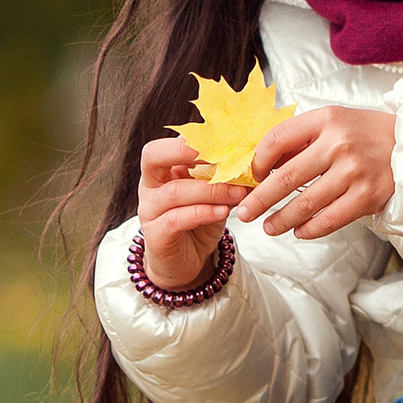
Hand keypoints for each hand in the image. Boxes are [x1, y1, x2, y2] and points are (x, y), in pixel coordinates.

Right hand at [135, 136, 241, 291]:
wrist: (187, 263)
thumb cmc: (200, 221)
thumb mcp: (213, 194)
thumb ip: (224, 176)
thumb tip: (253, 160)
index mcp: (161, 169)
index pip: (166, 143)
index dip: (192, 139)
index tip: (225, 140)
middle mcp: (150, 186)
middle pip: (153, 156)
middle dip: (186, 151)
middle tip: (222, 156)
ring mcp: (149, 211)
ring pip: (174, 191)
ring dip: (210, 190)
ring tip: (239, 192)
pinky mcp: (155, 236)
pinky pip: (176, 219)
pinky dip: (202, 212)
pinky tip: (223, 212)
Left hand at [236, 102, 396, 241]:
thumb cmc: (366, 134)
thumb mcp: (334, 122)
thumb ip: (301, 139)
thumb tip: (263, 166)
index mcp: (326, 119)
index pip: (278, 139)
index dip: (259, 161)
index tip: (254, 176)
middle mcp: (339, 144)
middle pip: (287, 176)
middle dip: (260, 199)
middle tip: (245, 213)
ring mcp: (354, 172)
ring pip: (305, 204)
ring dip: (281, 219)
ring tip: (268, 227)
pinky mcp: (367, 197)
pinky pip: (329, 220)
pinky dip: (309, 229)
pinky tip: (298, 231)